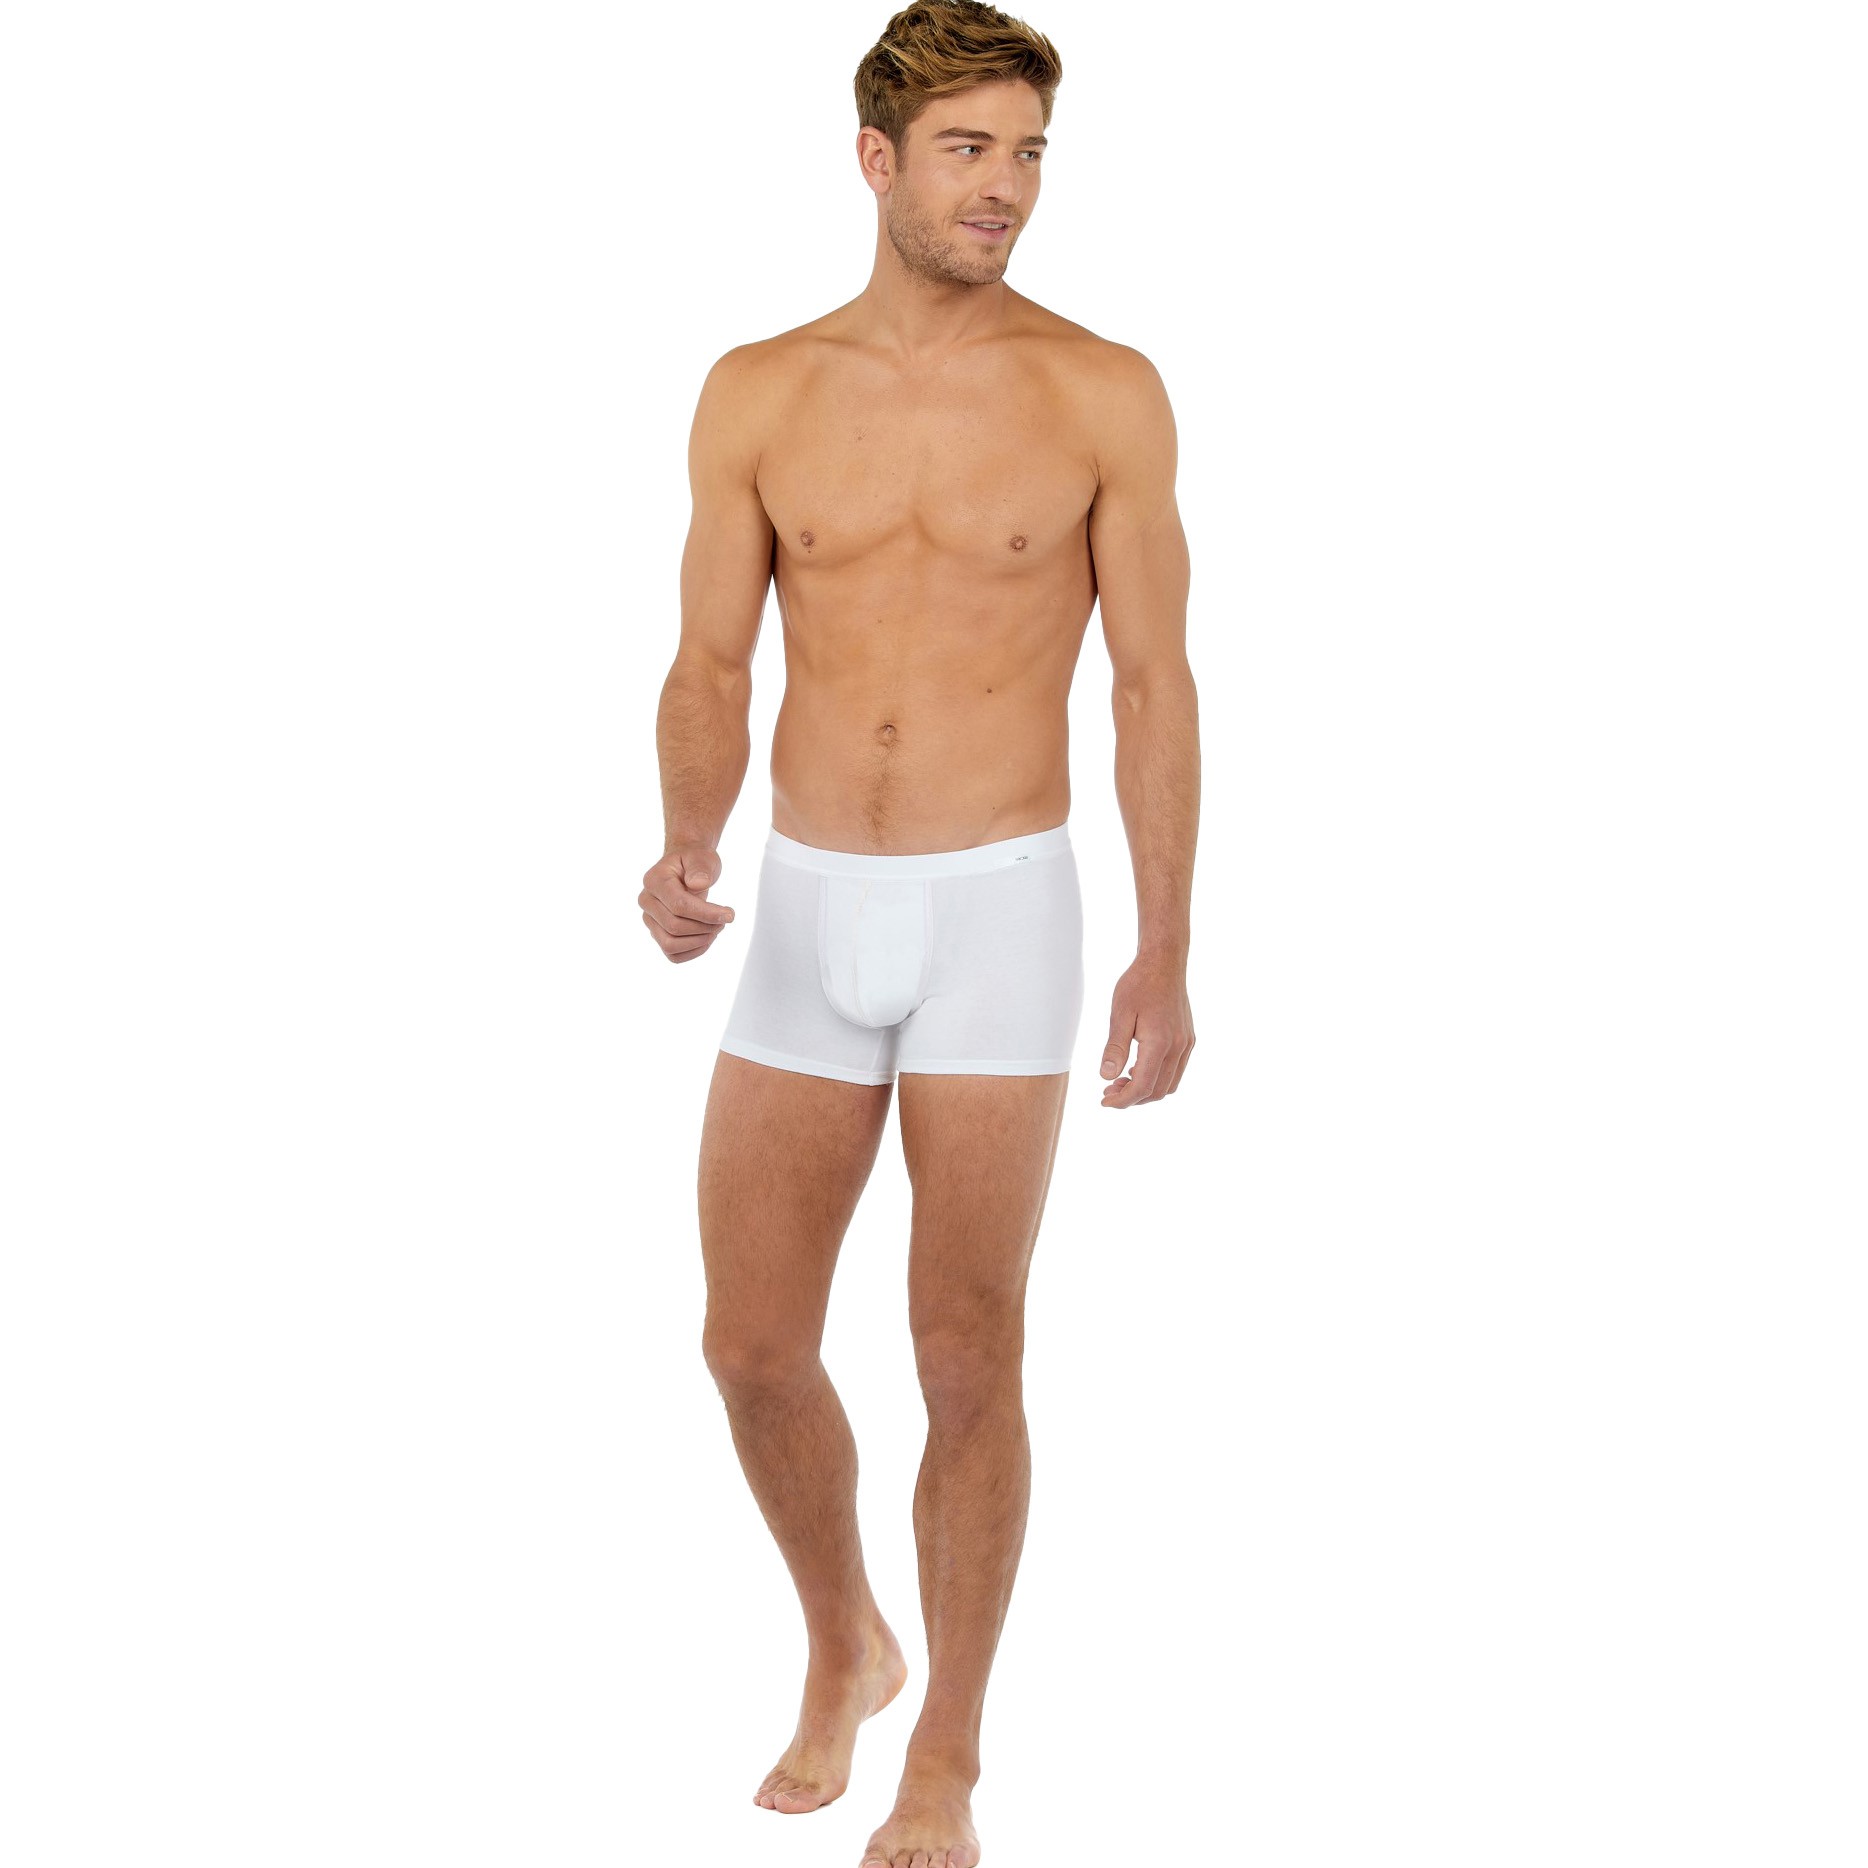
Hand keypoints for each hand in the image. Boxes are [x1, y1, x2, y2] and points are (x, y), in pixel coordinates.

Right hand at [640, 845, 734, 962]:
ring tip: (717, 927)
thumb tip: (698, 884)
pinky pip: (672, 954)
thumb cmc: (694, 861)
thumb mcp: (701, 857)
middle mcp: (647, 901)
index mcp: (654, 881)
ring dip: (699, 941)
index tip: (730, 914)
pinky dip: (693, 951)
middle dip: (705, 927)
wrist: (685, 869)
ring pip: (670, 945)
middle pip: (674, 927)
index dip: (706, 914)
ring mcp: (650, 919)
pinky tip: (708, 937)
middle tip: (725, 918)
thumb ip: (700, 868)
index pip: (678, 905)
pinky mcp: (657, 933)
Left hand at [1099, 952, 1194, 1106]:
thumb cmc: (1139, 984)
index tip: (1104, 1101)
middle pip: (1157, 1091)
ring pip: (1170, 1085)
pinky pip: (1176, 1071)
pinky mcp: (1188, 1039)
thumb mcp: (1119, 1014)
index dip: (1123, 1100)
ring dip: (1146, 1091)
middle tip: (1109, 1091)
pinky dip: (1158, 1078)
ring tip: (1121, 1082)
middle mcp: (1178, 1047)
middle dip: (1132, 1098)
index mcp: (1160, 1042)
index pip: (1142, 1086)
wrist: (1164, 962)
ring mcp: (1186, 1044)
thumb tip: (1106, 1077)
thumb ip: (1114, 1047)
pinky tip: (1138, 1069)